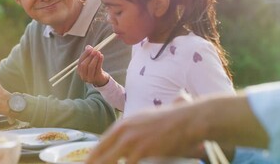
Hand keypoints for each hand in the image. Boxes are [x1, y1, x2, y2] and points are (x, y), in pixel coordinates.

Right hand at [77, 45, 108, 86]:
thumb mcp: (90, 61)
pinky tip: (101, 56)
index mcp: (79, 71)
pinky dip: (99, 61)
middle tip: (95, 50)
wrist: (101, 79)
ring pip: (91, 67)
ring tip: (99, 52)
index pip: (80, 62)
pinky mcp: (96, 78)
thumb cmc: (94, 68)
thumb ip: (88, 54)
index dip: (85, 54)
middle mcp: (83, 76)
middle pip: (84, 65)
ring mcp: (89, 78)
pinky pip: (97, 69)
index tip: (90, 48)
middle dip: (89, 57)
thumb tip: (88, 47)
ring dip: (95, 58)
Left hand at [86, 106, 202, 163]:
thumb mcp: (144, 121)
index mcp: (123, 125)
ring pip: (110, 161)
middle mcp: (124, 132)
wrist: (186, 120)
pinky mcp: (142, 150)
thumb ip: (131, 131)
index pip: (101, 144)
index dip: (92, 157)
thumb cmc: (169, 122)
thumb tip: (121, 141)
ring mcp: (132, 141)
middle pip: (101, 154)